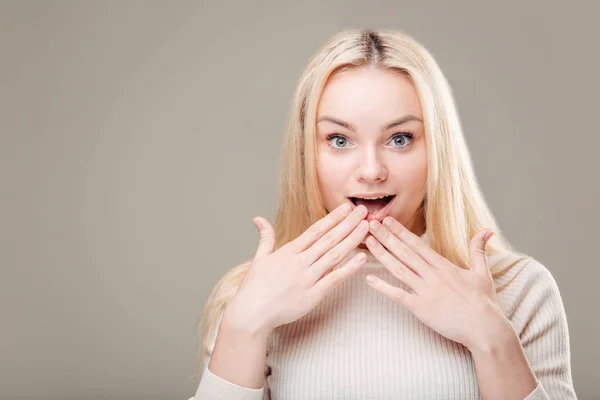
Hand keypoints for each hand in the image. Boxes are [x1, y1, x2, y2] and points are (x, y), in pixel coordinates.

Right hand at [226, 203, 369, 334]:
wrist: (251, 314)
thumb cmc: (254, 288)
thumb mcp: (259, 258)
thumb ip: (265, 238)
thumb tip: (258, 219)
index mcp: (288, 252)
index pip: (315, 230)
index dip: (333, 218)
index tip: (346, 207)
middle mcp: (299, 262)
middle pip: (329, 239)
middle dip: (348, 224)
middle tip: (363, 211)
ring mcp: (307, 278)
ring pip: (334, 255)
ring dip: (352, 240)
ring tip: (367, 228)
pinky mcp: (312, 295)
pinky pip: (334, 279)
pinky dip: (349, 268)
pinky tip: (362, 258)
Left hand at [364, 217, 510, 350]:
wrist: (485, 329)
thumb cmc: (484, 303)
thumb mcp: (482, 273)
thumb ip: (478, 250)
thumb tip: (486, 230)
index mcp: (444, 266)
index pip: (418, 244)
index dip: (401, 231)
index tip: (387, 220)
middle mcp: (433, 276)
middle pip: (405, 252)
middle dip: (386, 237)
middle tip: (371, 224)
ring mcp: (426, 292)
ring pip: (399, 269)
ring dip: (382, 255)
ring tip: (368, 243)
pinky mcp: (421, 308)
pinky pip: (398, 295)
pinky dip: (382, 287)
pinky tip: (369, 279)